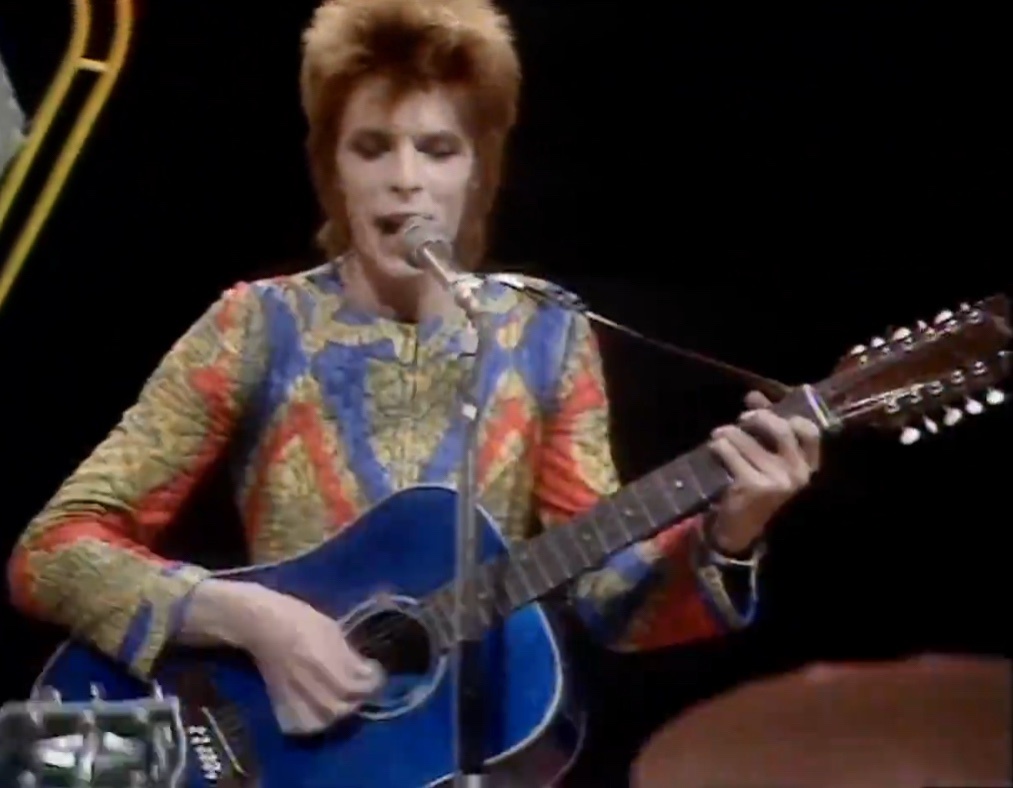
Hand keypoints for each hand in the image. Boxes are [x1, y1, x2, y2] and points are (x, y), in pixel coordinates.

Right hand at [244, 588, 383, 733]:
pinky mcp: (280, 700)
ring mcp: (292, 693)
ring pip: (319, 721)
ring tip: (342, 702)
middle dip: (356, 700)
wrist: (262, 625)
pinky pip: (297, 723)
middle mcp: (306, 681)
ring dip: (335, 716)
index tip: (375, 674)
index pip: (353, 684)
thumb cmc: (299, 619)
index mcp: (320, 658)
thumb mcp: (330, 628)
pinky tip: (319, 712)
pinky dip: (311, 723)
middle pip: (338, 707)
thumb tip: (366, 671)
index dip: (371, 682)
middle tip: (361, 689)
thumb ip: (348, 654)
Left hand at [707, 391, 820, 553]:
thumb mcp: (767, 459)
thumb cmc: (755, 487)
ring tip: (720, 435)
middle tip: (741, 419)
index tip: (766, 407)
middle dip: (758, 418)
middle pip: (781, 430)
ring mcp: (776, 481)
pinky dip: (718, 446)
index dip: (787, 414)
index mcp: (807, 466)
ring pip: (747, 440)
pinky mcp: (752, 486)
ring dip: (728, 432)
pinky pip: (730, 453)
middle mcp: (797, 474)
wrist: (740, 529)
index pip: (810, 431)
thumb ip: (766, 428)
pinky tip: (714, 448)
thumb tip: (754, 394)